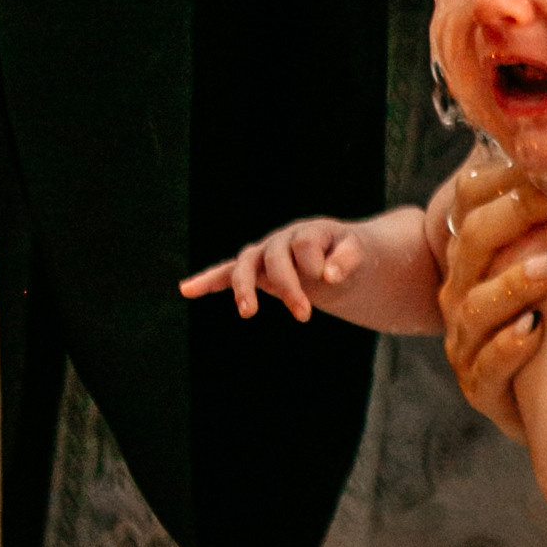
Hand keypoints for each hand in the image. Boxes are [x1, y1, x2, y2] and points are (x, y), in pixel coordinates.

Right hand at [181, 217, 364, 322]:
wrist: (339, 257)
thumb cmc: (350, 255)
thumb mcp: (360, 254)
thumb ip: (348, 259)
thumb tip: (328, 275)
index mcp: (308, 231)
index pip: (303, 245)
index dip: (314, 263)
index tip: (329, 278)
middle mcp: (281, 240)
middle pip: (274, 259)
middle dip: (288, 287)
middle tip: (305, 315)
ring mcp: (264, 255)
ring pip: (244, 267)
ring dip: (244, 290)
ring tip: (249, 312)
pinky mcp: (255, 272)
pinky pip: (226, 273)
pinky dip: (207, 281)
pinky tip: (186, 289)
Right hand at [437, 152, 546, 439]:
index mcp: (479, 250)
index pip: (471, 198)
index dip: (505, 177)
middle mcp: (464, 290)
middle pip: (471, 242)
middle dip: (512, 217)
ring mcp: (467, 340)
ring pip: (474, 305)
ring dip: (512, 283)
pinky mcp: (481, 387)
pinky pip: (484, 367)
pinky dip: (507, 348)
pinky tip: (534, 332)